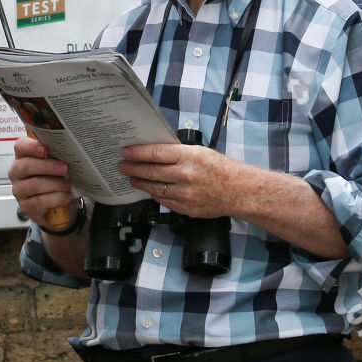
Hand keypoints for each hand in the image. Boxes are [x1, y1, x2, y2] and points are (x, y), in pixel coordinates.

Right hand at [7, 137, 75, 228]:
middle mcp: (17, 173)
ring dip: (56, 184)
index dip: (31, 147)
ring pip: (35, 185)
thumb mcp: (56, 164)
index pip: (20, 146)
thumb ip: (56, 154)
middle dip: (48, 166)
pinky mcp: (26, 206)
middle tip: (64, 168)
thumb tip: (68, 149)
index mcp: (23, 157)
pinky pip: (40, 201)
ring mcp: (19, 190)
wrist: (58, 206)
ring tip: (68, 184)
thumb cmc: (55, 179)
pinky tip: (66, 196)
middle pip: (26, 166)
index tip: (45, 149)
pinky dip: (57, 198)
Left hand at [120, 141, 244, 217]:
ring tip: (132, 178)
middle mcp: (186, 175)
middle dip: (133, 169)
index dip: (138, 153)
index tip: (126, 152)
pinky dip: (154, 194)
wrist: (239, 191)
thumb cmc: (220, 168)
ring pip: (154, 188)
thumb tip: (153, 153)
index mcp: (190, 156)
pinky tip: (150, 189)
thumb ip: (178, 153)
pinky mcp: (186, 208)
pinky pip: (163, 201)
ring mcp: (185, 194)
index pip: (156, 153)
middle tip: (122, 166)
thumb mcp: (200, 152)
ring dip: (140, 183)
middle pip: (151, 172)